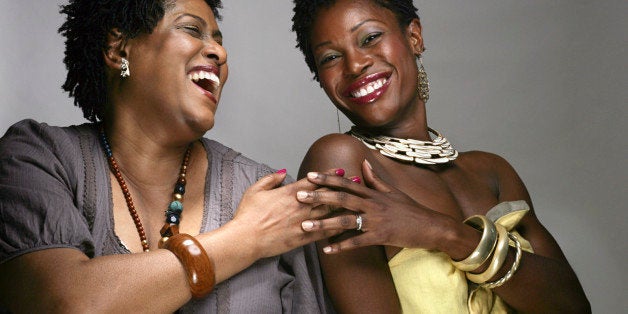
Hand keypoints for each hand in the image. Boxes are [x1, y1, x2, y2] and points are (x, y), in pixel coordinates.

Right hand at [231, 168, 347, 258]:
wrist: (246, 239)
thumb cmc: (248, 215)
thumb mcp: (255, 190)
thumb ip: (271, 179)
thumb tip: (283, 172)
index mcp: (290, 193)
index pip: (315, 181)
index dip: (329, 174)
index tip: (340, 169)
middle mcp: (301, 206)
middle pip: (327, 194)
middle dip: (343, 186)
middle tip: (357, 180)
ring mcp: (304, 222)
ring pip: (329, 211)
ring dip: (344, 204)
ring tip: (358, 199)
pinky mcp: (303, 238)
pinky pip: (324, 231)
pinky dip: (336, 227)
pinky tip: (346, 225)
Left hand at [298, 160, 452, 252]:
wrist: (431, 226)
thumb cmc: (410, 209)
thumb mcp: (393, 191)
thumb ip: (375, 178)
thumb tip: (364, 163)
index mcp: (373, 193)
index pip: (346, 183)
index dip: (327, 179)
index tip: (310, 176)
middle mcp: (372, 204)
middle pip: (341, 199)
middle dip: (319, 197)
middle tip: (299, 196)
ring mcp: (376, 221)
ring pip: (346, 220)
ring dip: (324, 223)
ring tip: (305, 225)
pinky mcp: (380, 236)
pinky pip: (357, 242)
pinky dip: (341, 246)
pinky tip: (326, 250)